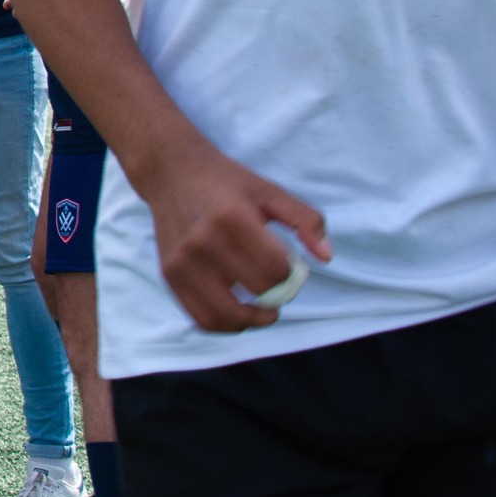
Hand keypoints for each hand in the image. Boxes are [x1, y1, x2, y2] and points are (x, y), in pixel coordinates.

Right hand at [137, 136, 330, 332]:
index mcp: (232, 218)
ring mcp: (182, 262)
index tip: (289, 266)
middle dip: (277, 294)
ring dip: (253, 320)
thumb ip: (305, 219)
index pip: (276, 269)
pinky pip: (202, 318)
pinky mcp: (169, 275)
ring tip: (263, 311)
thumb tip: (325, 257)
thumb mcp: (269, 191)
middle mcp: (203, 242)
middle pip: (257, 291)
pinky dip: (226, 324)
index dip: (292, 274)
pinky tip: (238, 312)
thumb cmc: (225, 182)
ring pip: (227, 316)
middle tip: (279, 287)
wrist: (169, 172)